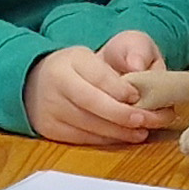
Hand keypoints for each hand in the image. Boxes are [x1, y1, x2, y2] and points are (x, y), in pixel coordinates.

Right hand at [26, 39, 171, 145]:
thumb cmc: (88, 68)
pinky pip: (81, 138)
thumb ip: (131, 51)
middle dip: (120, 114)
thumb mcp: (109, 50)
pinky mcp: (49, 127)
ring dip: (117, 131)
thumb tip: (138, 65)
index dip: (119, 88)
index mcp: (73, 58)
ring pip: (87, 123)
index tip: (137, 96)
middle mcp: (56, 81)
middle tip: (144, 119)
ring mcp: (50, 106)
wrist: (43, 81)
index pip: (98, 75)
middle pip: (90, 101)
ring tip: (141, 131)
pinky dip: (105, 139)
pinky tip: (122, 136)